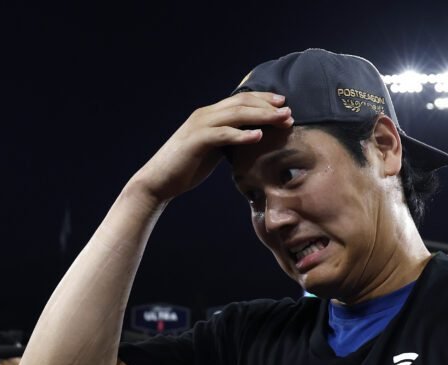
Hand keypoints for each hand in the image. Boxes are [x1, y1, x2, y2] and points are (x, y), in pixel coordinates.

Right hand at [133, 91, 293, 202]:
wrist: (159, 181)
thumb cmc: (187, 167)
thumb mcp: (213, 151)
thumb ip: (229, 142)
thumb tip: (252, 142)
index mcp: (210, 115)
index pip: (241, 100)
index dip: (264, 100)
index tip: (284, 105)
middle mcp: (205, 115)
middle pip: (242, 103)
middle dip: (268, 106)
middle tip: (289, 112)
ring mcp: (200, 126)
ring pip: (236, 114)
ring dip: (261, 116)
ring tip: (281, 120)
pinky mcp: (196, 141)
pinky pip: (223, 134)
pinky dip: (241, 134)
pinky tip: (258, 136)